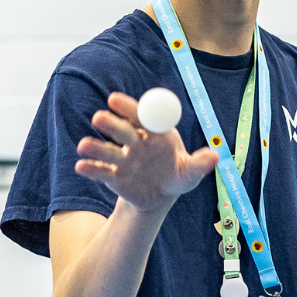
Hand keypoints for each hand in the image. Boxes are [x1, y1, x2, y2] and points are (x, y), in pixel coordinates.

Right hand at [74, 91, 220, 214]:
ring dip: (95, 146)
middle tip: (99, 118)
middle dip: (111, 124)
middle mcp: (135, 142)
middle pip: (122, 130)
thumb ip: (199, 164)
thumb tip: (215, 156)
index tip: (115, 100)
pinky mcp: (113, 177)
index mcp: (155, 134)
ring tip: (83, 145)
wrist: (160, 197)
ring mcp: (122, 159)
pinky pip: (101, 171)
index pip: (142, 117)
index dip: (129, 108)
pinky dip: (91, 168)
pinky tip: (81, 166)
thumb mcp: (189, 173)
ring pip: (108, 150)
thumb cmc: (176, 176)